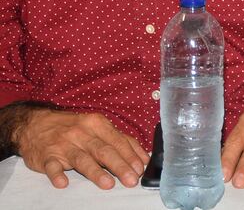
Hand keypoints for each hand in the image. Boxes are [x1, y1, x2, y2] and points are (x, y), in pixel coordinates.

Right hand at [14, 108, 147, 189]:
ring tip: (108, 184)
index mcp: (97, 124)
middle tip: (131, 180)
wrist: (36, 125)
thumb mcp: (97, 127)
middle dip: (120, 165)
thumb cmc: (74, 128)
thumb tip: (142, 157)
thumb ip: (120, 140)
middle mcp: (81, 133)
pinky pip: (52, 166)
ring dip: (95, 172)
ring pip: (82, 159)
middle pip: (103, 150)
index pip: (118, 141)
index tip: (140, 169)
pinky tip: (63, 183)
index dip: (130, 155)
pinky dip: (56, 175)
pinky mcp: (46, 156)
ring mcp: (63, 144)